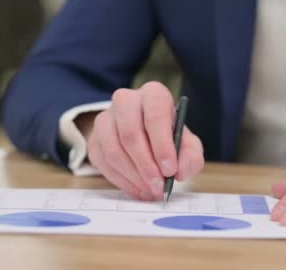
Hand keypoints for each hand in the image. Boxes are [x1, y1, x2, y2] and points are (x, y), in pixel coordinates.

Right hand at [84, 82, 204, 200]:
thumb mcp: (187, 144)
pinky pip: (103, 163)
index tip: (170, 170)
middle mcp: (126, 101)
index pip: (155, 115)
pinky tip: (138, 189)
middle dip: (146, 165)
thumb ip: (191, 157)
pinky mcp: (94, 138)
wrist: (145, 136)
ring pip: (114, 150)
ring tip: (150, 190)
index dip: (162, 145)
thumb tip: (180, 171)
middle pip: (130, 133)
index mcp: (153, 95)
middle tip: (158, 186)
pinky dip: (121, 181)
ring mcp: (106, 119)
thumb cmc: (168, 137)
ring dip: (133, 176)